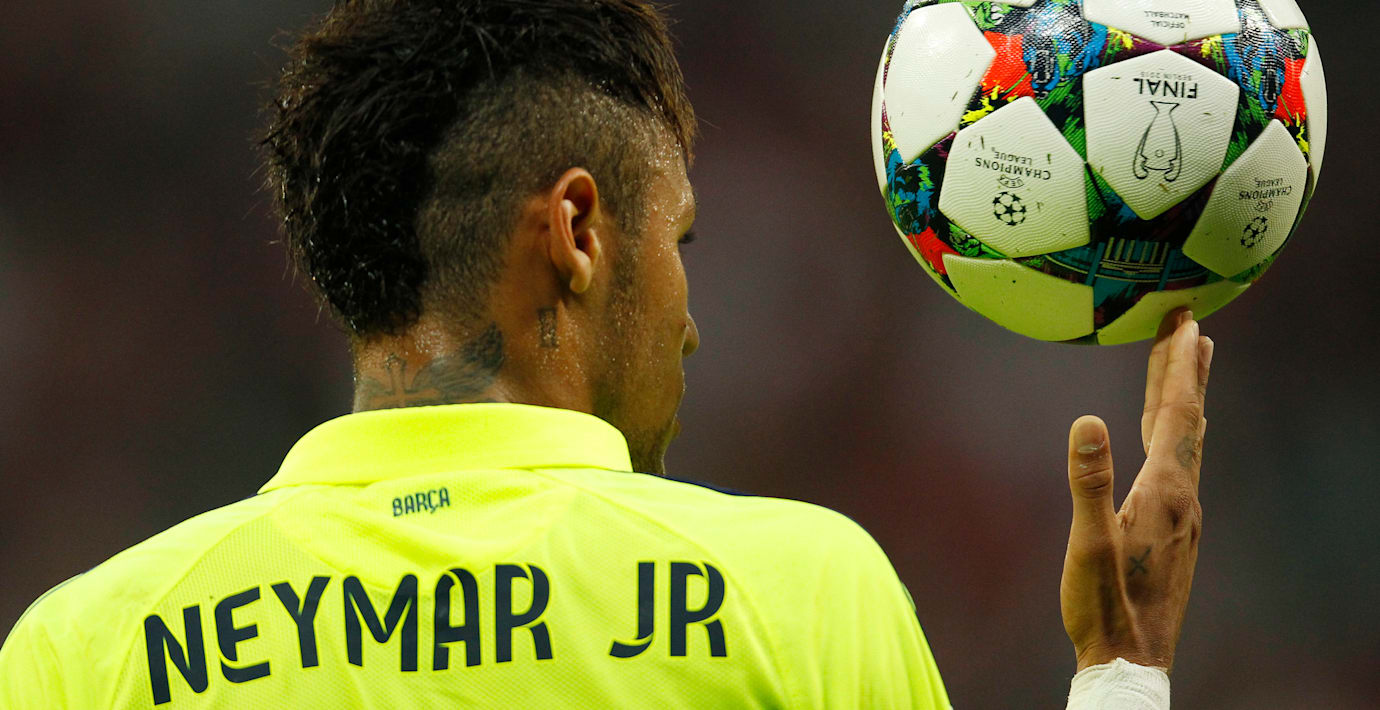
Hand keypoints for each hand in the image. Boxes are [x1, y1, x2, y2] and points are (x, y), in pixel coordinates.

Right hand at [1060, 309, 1213, 672]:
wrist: (1132, 661)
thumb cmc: (1103, 607)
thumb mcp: (1087, 544)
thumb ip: (1089, 480)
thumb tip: (1087, 418)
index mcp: (1166, 492)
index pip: (1175, 414)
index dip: (1178, 366)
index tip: (1184, 321)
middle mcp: (1184, 497)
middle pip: (1188, 420)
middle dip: (1187, 370)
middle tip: (1191, 324)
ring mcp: (1183, 516)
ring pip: (1187, 442)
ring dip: (1185, 399)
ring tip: (1188, 366)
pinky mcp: (1175, 531)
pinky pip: (1180, 463)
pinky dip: (1176, 432)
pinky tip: (1168, 439)